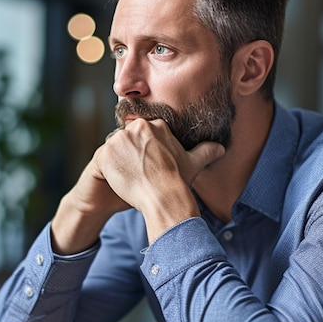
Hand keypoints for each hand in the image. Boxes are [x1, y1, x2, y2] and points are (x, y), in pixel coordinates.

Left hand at [94, 118, 224, 239]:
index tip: (147, 166)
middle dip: (129, 156)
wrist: (163, 196)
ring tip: (130, 179)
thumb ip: (205, 152)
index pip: (141, 136)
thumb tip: (220, 148)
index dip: (142, 153)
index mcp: (155, 125)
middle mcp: (136, 127)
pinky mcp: (106, 152)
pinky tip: (119, 181)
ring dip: (118, 164)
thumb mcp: (193, 163)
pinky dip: (108, 171)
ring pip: (114, 150)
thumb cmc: (178, 181)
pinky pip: (102, 160)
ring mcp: (120, 138)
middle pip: (126, 141)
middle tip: (137, 174)